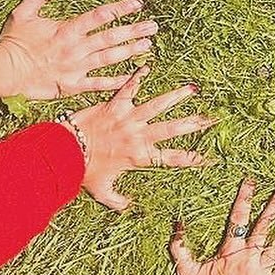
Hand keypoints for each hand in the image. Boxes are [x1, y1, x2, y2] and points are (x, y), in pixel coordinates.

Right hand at [0, 0, 156, 98]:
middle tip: (153, 27)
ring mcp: (76, 68)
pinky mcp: (73, 85)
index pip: (99, 16)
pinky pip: (98, 84)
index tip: (138, 3)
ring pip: (109, 59)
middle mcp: (76, 48)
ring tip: (148, 46)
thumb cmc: (13, 41)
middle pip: (111, 38)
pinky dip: (116, 81)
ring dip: (130, 52)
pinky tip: (132, 76)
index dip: (120, 9)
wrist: (4, 72)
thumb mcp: (23, 12)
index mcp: (67, 30)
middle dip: (134, 31)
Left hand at [70, 67, 213, 209]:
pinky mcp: (114, 105)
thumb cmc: (80, 172)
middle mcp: (138, 137)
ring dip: (175, 96)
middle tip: (212, 117)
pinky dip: (138, 77)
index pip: (172, 159)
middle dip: (194, 123)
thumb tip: (128, 207)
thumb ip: (117, 200)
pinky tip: (148, 67)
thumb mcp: (101, 190)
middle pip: (172, 129)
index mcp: (139, 157)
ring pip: (157, 105)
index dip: (193, 159)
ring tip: (193, 88)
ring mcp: (127, 119)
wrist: (62, 152)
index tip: (209, 158)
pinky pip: (128, 88)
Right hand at [169, 179, 274, 274]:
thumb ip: (180, 246)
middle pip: (263, 227)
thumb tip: (177, 223)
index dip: (244, 199)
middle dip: (273, 207)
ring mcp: (260, 271)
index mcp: (229, 251)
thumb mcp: (186, 269)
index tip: (251, 183)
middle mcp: (247, 257)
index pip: (237, 219)